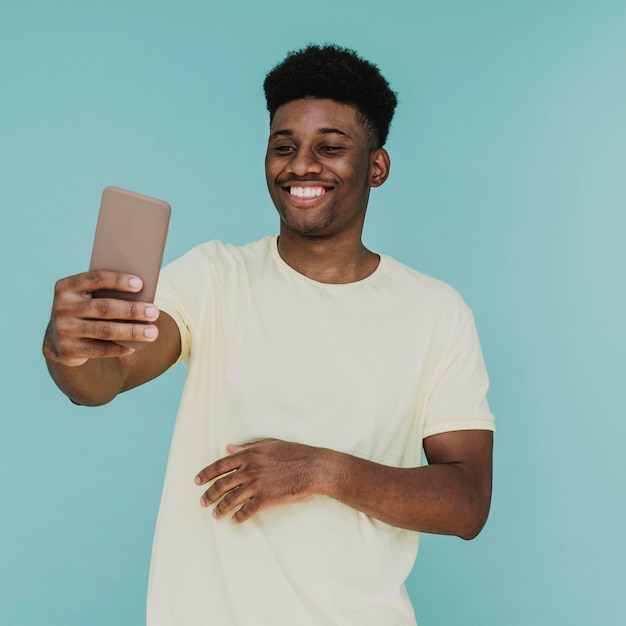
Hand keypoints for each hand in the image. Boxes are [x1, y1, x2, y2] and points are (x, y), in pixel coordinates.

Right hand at [44, 270, 159, 366]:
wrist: (60, 339)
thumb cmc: (87, 311)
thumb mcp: (89, 298)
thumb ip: (108, 293)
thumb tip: (143, 295)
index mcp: (67, 286)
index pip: (95, 279)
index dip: (118, 280)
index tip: (140, 284)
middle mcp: (61, 307)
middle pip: (104, 307)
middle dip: (132, 310)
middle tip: (154, 312)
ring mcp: (63, 329)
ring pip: (104, 330)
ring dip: (132, 332)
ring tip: (152, 332)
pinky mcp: (67, 350)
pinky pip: (99, 350)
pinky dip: (119, 348)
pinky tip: (135, 347)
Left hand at [195, 439, 325, 523]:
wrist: (314, 467)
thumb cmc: (294, 453)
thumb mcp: (269, 444)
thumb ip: (247, 447)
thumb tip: (228, 448)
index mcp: (249, 454)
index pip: (220, 465)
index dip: (206, 474)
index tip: (197, 481)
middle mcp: (250, 469)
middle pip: (222, 484)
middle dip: (209, 494)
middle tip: (202, 502)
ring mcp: (258, 485)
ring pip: (231, 499)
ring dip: (221, 508)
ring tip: (216, 515)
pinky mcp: (267, 499)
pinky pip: (247, 511)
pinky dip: (239, 517)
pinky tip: (235, 521)